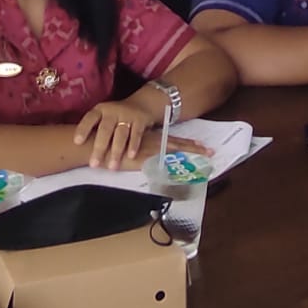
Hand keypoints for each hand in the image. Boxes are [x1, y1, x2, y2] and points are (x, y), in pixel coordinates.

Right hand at [72, 99, 218, 170]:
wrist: (96, 144)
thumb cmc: (109, 145)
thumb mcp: (126, 144)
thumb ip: (136, 147)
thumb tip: (143, 153)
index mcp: (150, 139)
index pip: (172, 141)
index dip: (187, 143)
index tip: (201, 145)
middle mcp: (153, 143)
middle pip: (178, 145)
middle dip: (194, 148)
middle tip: (211, 151)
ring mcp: (149, 151)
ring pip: (175, 151)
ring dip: (190, 153)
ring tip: (205, 155)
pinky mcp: (143, 159)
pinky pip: (162, 162)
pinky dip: (174, 164)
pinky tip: (183, 167)